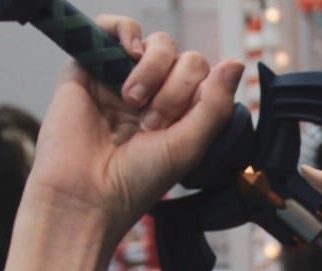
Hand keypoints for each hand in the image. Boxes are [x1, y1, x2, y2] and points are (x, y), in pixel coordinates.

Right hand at [25, 16, 243, 238]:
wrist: (86, 192)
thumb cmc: (138, 179)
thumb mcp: (190, 145)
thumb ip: (215, 105)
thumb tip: (235, 62)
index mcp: (182, 115)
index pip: (208, 79)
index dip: (199, 95)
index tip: (177, 128)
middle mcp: (156, 94)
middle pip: (187, 60)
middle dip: (176, 90)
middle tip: (151, 123)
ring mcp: (123, 78)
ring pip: (158, 44)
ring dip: (154, 69)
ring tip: (133, 102)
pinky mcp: (89, 66)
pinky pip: (115, 26)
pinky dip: (127, 30)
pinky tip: (129, 52)